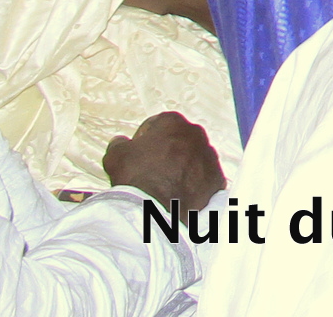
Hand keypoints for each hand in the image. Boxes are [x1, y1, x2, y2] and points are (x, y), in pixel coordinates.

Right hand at [102, 112, 223, 209]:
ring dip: (183, 166)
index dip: (146, 138)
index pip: (158, 124)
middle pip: (179, 139)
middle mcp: (196, 134)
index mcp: (173, 122)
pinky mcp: (216, 178)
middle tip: (153, 168)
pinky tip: (181, 193)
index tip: (139, 151)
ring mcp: (209, 156)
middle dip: (168, 150)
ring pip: (195, 157)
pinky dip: (196, 183)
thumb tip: (120, 142)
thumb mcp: (116, 156)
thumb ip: (119, 144)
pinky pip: (206, 177)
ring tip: (166, 183)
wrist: (154, 210)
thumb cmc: (136, 178)